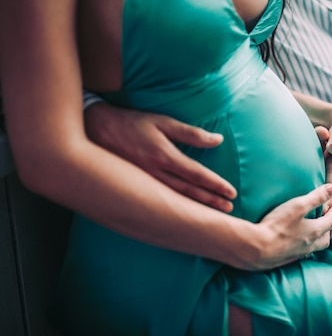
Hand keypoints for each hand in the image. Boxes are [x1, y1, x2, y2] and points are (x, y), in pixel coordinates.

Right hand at [84, 102, 236, 211]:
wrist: (94, 130)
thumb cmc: (132, 123)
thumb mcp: (163, 122)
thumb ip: (191, 133)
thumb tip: (218, 140)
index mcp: (164, 156)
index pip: (197, 175)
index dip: (216, 185)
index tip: (231, 193)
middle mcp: (154, 173)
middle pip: (189, 192)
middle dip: (211, 201)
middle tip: (229, 208)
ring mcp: (144, 183)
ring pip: (175, 200)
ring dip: (196, 207)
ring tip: (213, 214)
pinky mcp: (135, 187)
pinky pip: (160, 201)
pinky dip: (176, 209)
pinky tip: (185, 213)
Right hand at [247, 183, 331, 269]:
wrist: (256, 249)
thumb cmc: (278, 225)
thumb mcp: (299, 205)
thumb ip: (317, 196)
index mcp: (314, 231)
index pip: (330, 222)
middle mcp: (309, 245)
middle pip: (325, 239)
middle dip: (328, 229)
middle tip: (326, 221)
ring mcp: (298, 254)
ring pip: (314, 248)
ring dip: (317, 240)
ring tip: (313, 232)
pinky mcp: (286, 259)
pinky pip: (301, 254)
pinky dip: (304, 247)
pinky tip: (296, 243)